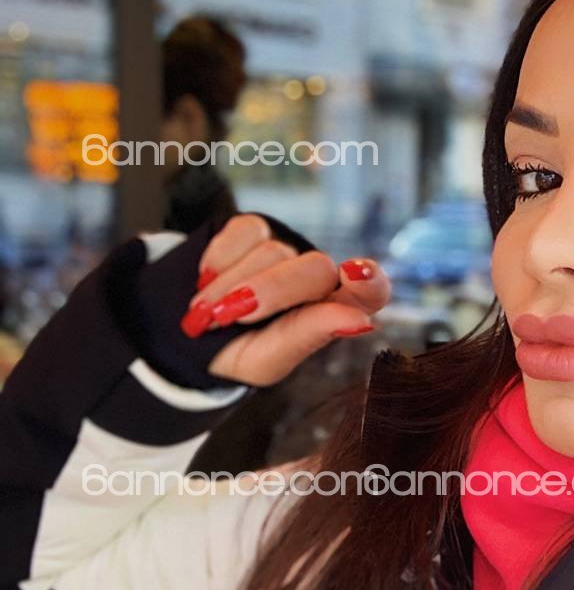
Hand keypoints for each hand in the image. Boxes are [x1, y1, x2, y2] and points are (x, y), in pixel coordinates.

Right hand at [179, 213, 390, 386]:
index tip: (354, 273)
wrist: (185, 331)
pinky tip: (207, 282)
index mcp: (333, 314)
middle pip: (315, 269)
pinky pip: (246, 231)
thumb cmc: (236, 352)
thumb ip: (308, 338)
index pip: (372, 292)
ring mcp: (288, 251)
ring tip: (209, 314)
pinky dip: (218, 261)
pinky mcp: (257, 229)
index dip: (369, 281)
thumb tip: (361, 321)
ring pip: (274, 252)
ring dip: (229, 287)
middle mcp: (317, 279)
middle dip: (268, 292)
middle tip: (226, 317)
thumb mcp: (265, 360)